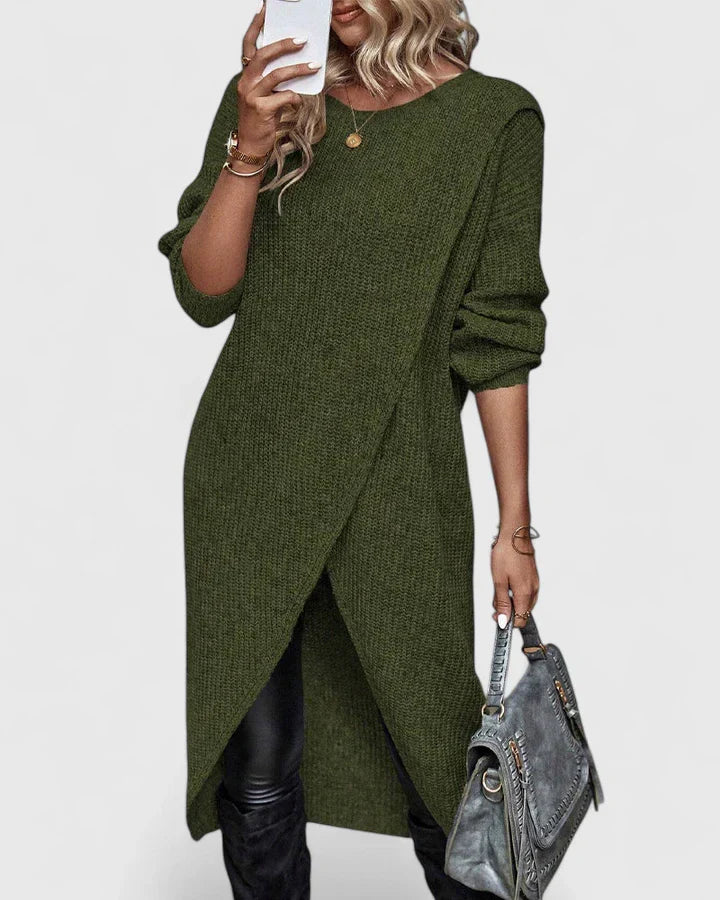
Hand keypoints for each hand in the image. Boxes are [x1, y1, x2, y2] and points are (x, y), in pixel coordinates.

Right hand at [235, 4, 318, 156]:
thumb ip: (274, 82)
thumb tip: (296, 66)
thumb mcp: (264, 97)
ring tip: (314, 64)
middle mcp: (245, 83)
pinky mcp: (261, 110)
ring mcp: (251, 96)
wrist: (251, 147)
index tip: (264, 10)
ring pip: (276, 75)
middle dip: (283, 44)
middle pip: (263, 55)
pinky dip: (295, 97)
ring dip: (297, 68)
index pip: (248, 46)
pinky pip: (284, 97)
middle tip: (302, 39)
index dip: (255, 27)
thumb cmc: (260, 121)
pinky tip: (300, 99)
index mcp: (246, 76)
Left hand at [490, 529, 538, 629]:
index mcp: (524, 593)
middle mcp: (533, 590)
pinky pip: (526, 592)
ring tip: (500, 590)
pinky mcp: (533, 577)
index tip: (496, 617)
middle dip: (509, 612)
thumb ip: (501, 602)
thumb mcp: (499, 580)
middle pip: (523, 612)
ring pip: (525, 602)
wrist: (515, 535)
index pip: (521, 619)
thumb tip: (503, 620)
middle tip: (495, 602)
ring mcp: (534, 583)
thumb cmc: (506, 554)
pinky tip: (507, 584)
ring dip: (512, 602)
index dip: (508, 622)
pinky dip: (516, 593)